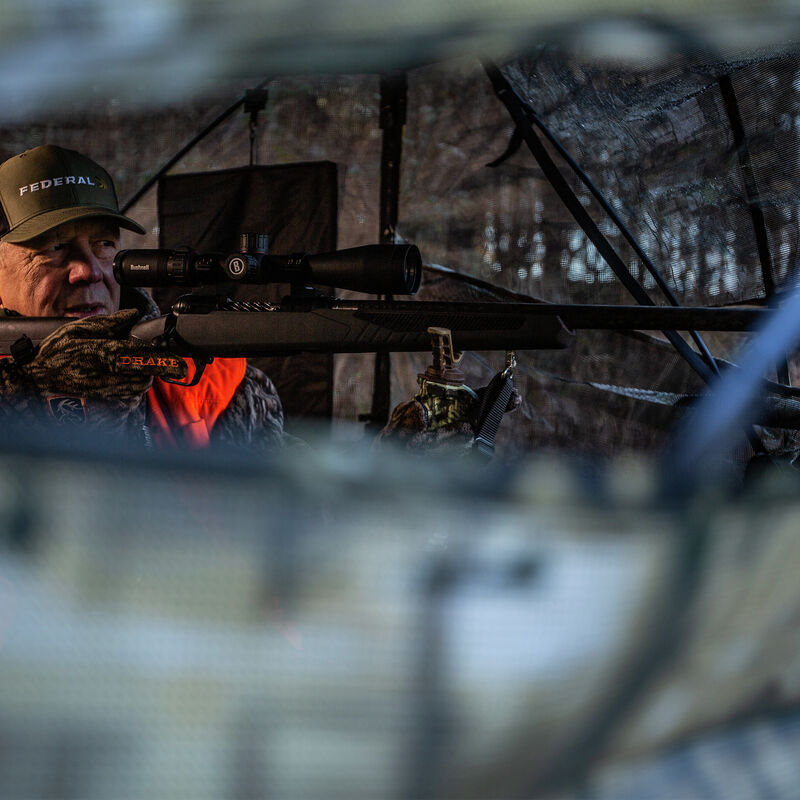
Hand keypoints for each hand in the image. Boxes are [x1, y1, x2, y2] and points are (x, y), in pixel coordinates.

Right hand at [0, 309, 185, 431]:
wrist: (36, 382)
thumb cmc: (56, 354)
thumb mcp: (77, 330)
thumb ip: (108, 324)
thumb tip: (134, 315)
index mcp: (105, 353)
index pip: (143, 358)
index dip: (164, 362)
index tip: (181, 365)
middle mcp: (109, 375)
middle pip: (146, 375)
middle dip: (155, 370)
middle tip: (161, 365)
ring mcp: (108, 392)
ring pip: (139, 387)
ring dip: (143, 378)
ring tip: (134, 370)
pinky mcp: (104, 403)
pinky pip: (129, 398)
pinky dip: (132, 390)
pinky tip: (123, 382)